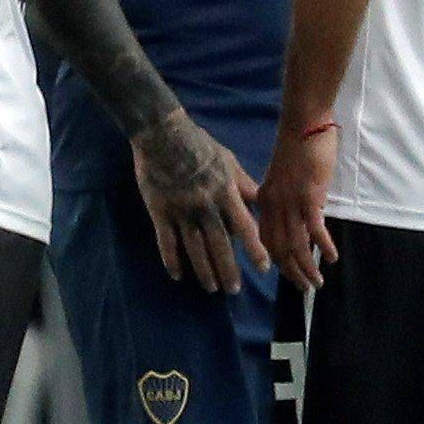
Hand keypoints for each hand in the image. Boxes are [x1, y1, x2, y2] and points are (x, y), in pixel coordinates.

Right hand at [129, 113, 264, 292]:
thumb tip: (262, 202)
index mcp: (225, 192)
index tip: (263, 268)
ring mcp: (181, 210)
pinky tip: (178, 276)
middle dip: (227, 270)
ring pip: (194, 248)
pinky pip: (166, 241)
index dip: (254, 249)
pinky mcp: (160, 211)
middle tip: (233, 290)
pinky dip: (171, 260)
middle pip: (218, 244)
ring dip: (203, 271)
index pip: (244, 227)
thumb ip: (244, 184)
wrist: (162, 134)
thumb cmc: (199, 145)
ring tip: (211, 288)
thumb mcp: (228, 160)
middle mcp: (205, 205)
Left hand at [255, 124, 338, 289]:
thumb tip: (285, 211)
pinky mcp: (309, 196)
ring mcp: (290, 202)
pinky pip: (314, 229)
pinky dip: (322, 246)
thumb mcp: (279, 174)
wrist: (303, 123)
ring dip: (306, 267)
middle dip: (291, 272)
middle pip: (279, 248)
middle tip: (304, 288)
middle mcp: (274, 205)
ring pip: (295, 244)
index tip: (288, 274)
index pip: (266, 238)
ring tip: (317, 283)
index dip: (276, 260)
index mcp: (266, 200)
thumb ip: (278, 194)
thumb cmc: (296, 145)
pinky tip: (331, 258)